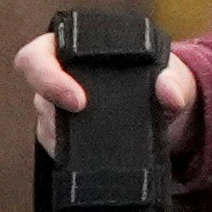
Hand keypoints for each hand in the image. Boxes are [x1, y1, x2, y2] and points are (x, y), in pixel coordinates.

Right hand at [15, 31, 199, 163]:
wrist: (169, 111)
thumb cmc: (162, 80)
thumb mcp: (174, 77)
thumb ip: (174, 81)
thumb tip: (168, 90)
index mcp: (73, 51)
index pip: (37, 57)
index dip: (47, 76)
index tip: (77, 99)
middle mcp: (58, 79)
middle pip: (39, 96)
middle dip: (57, 114)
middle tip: (86, 126)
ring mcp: (59, 111)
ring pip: (48, 126)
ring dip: (69, 138)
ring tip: (103, 145)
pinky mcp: (67, 138)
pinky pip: (59, 149)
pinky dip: (75, 156)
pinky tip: (95, 160)